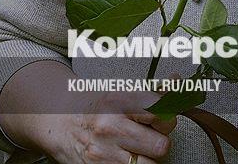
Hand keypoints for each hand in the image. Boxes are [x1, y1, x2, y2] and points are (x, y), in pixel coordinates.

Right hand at [47, 91, 175, 163]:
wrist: (60, 122)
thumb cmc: (96, 107)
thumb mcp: (122, 92)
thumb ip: (153, 93)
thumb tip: (177, 82)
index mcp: (120, 102)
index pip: (163, 115)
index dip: (167, 120)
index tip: (160, 121)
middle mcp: (111, 128)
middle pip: (161, 146)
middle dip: (159, 142)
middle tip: (148, 137)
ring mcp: (104, 153)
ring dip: (147, 159)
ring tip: (136, 149)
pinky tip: (125, 157)